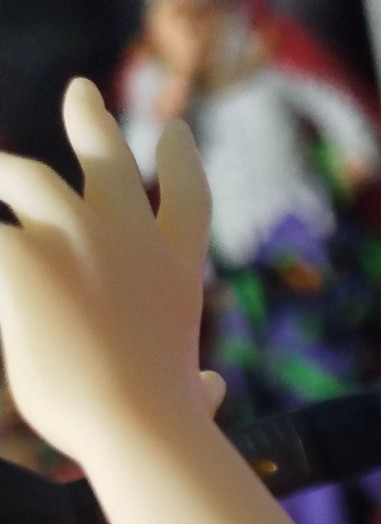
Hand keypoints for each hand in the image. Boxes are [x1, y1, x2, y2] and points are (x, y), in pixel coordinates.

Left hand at [0, 79, 214, 468]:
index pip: (187, 198)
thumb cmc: (169, 423)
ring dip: (1, 169)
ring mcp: (75, 239)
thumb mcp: (192, 396)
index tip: (175, 133)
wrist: (139, 426)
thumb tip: (214, 389)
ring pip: (25, 177)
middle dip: (92, 121)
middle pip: (108, 160)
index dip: (180, 161)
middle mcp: (130, 239)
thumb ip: (202, 387)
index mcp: (176, 271)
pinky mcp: (21, 257)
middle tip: (80, 96)